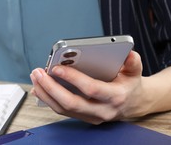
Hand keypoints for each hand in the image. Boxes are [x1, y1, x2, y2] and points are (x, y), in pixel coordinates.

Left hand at [30, 51, 146, 123]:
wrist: (133, 103)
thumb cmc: (130, 84)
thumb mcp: (135, 71)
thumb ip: (132, 62)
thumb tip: (128, 53)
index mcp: (115, 96)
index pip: (90, 88)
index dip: (72, 78)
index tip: (56, 67)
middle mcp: (102, 110)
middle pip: (71, 103)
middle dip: (51, 87)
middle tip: (38, 73)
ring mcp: (92, 116)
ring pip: (63, 109)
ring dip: (45, 93)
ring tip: (35, 77)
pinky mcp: (83, 117)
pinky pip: (62, 110)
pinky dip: (48, 99)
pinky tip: (38, 87)